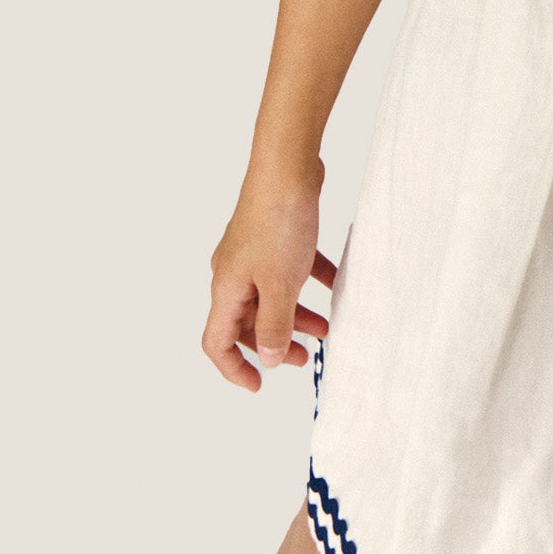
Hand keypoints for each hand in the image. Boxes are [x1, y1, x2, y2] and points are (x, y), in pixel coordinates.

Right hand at [203, 154, 336, 391]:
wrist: (288, 167)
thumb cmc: (278, 223)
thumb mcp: (279, 285)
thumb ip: (273, 325)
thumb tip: (266, 358)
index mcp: (226, 290)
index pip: (216, 342)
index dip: (234, 369)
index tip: (260, 386)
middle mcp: (233, 274)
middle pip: (246, 322)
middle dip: (274, 344)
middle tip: (305, 358)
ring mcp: (253, 254)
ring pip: (271, 297)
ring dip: (297, 315)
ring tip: (328, 327)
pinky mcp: (274, 236)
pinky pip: (289, 269)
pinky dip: (309, 282)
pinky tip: (336, 285)